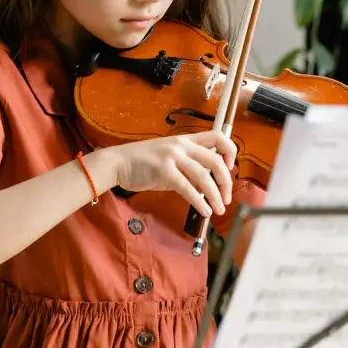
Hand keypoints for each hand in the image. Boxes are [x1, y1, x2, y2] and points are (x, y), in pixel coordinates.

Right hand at [99, 130, 236, 216]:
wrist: (117, 163)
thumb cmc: (142, 161)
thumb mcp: (169, 157)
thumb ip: (188, 166)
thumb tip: (206, 185)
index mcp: (185, 140)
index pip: (217, 137)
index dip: (230, 152)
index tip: (230, 168)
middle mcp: (181, 145)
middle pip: (216, 160)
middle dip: (226, 182)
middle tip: (227, 198)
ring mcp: (172, 157)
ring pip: (204, 176)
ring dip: (215, 196)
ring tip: (219, 209)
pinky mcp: (164, 172)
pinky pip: (188, 189)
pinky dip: (200, 202)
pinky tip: (204, 211)